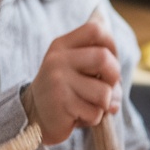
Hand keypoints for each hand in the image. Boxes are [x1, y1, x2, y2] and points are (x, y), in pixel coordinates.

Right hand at [26, 19, 121, 144]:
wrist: (35, 120)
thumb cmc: (64, 91)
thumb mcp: (75, 66)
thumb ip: (94, 52)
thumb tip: (108, 37)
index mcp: (61, 45)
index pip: (95, 30)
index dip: (111, 46)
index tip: (109, 62)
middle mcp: (57, 60)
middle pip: (104, 58)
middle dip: (114, 77)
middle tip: (106, 88)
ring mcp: (58, 81)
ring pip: (104, 92)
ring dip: (103, 104)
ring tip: (88, 105)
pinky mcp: (62, 104)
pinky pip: (95, 112)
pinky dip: (93, 119)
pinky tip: (78, 116)